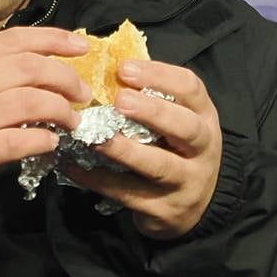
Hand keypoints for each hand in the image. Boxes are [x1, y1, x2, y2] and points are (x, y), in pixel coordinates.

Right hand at [0, 26, 91, 217]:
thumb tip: (28, 72)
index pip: (14, 40)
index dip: (53, 38)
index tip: (81, 46)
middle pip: (31, 68)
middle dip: (66, 78)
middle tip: (81, 94)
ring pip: (32, 101)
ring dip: (62, 111)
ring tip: (71, 122)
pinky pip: (20, 141)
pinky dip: (43, 141)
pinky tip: (51, 144)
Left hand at [65, 58, 223, 239]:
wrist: (194, 206)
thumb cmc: (174, 150)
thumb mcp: (175, 120)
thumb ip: (150, 97)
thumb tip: (103, 67)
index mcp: (203, 117)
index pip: (191, 89)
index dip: (159, 76)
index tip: (124, 69)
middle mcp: (202, 149)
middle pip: (185, 127)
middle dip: (152, 112)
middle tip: (120, 100)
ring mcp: (186, 182)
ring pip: (159, 165)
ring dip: (125, 151)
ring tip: (96, 138)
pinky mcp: (164, 210)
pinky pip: (128, 193)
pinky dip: (98, 180)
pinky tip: (73, 166)